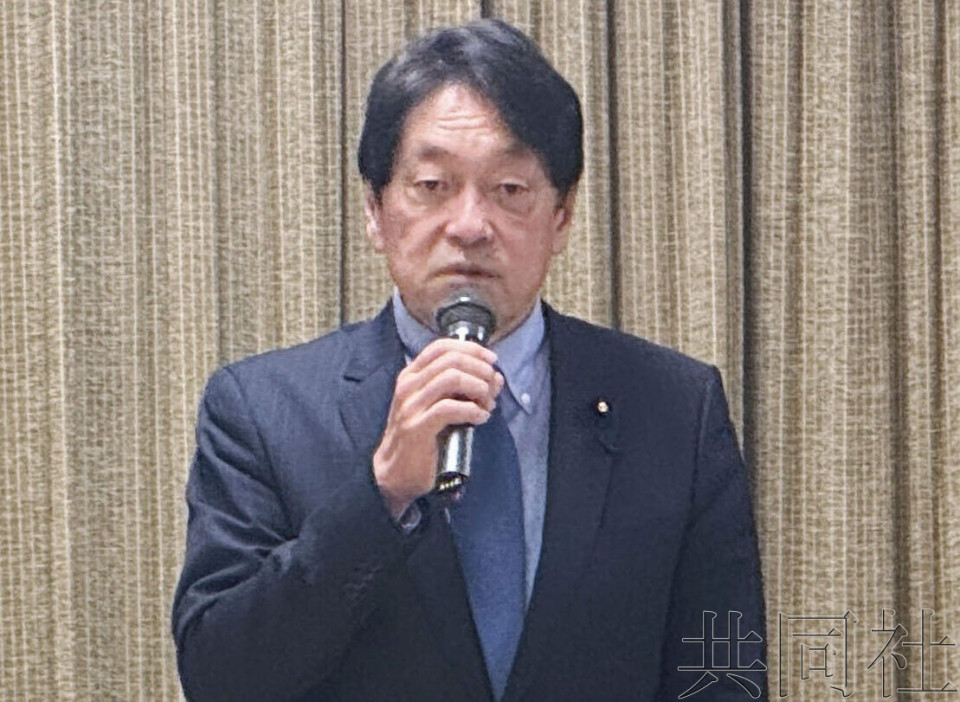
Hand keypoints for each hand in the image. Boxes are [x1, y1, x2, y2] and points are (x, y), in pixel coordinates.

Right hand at [373, 338, 503, 518]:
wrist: (396, 472)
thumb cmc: (421, 438)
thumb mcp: (436, 405)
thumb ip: (461, 389)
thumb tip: (495, 377)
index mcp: (410, 376)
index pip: (441, 346)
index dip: (471, 349)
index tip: (491, 360)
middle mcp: (408, 386)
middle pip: (452, 360)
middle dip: (480, 370)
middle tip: (493, 388)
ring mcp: (410, 406)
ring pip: (452, 378)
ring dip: (479, 389)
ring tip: (488, 404)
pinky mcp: (417, 427)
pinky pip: (450, 408)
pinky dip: (473, 410)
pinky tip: (480, 418)